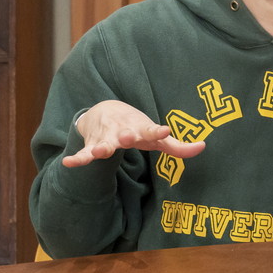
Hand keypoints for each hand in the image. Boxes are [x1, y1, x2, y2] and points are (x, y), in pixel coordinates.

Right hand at [62, 99, 206, 166]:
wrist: (107, 110)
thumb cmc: (137, 127)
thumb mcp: (156, 137)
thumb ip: (178, 146)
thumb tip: (203, 147)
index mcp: (142, 129)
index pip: (152, 130)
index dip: (159, 131)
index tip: (166, 130)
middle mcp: (123, 132)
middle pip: (125, 135)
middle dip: (126, 137)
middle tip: (128, 139)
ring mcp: (107, 137)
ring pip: (103, 143)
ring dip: (102, 147)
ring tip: (100, 151)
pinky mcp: (92, 144)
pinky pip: (84, 152)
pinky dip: (77, 157)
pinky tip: (68, 163)